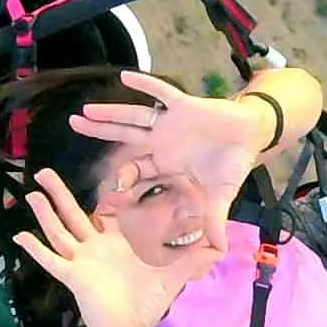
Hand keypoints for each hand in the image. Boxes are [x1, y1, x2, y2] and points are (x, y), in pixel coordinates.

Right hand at [16, 168, 219, 326]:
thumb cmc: (146, 302)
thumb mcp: (173, 274)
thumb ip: (193, 256)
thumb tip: (219, 243)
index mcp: (116, 241)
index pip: (107, 211)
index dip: (105, 193)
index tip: (102, 172)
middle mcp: (94, 247)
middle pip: (73, 214)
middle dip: (59, 193)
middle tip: (44, 171)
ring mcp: (81, 260)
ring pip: (60, 231)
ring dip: (46, 213)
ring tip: (32, 193)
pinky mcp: (74, 276)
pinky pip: (52, 261)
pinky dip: (36, 250)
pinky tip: (20, 236)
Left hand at [70, 71, 274, 208]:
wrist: (251, 135)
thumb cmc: (232, 164)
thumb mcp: (220, 197)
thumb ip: (214, 220)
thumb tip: (218, 250)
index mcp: (166, 163)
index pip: (136, 170)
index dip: (121, 179)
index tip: (108, 189)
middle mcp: (162, 141)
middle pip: (124, 136)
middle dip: (100, 131)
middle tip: (74, 125)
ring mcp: (170, 122)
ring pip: (134, 116)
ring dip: (111, 112)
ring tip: (87, 110)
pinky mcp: (184, 105)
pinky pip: (161, 92)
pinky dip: (145, 85)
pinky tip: (125, 77)